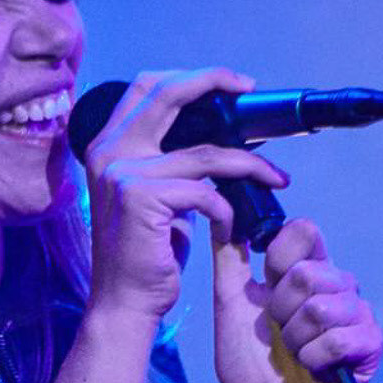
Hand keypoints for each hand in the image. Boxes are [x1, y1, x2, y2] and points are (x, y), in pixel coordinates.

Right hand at [83, 69, 289, 329]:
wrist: (124, 304)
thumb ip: (172, 162)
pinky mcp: (141, 198)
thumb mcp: (156, 197)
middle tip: (251, 92)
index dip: (192, 78)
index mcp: (108, 145)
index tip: (231, 86)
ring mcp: (123, 173)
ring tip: (274, 178)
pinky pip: (205, 192)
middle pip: (169, 94)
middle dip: (216, 83)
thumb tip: (220, 136)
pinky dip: (226, 210)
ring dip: (249, 163)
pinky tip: (229, 228)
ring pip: (205, 152)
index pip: (148, 87)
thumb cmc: (146, 255)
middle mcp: (109, 151)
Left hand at [212, 216, 382, 382]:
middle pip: (310, 272)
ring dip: (295, 338)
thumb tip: (221, 212)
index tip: (267, 287)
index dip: (279, 258)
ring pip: (322, 308)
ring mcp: (356, 315)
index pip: (305, 231)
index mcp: (308, 271)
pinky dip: (315, 358)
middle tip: (279, 333)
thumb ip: (229, 255)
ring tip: (295, 353)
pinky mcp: (369, 345)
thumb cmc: (246, 360)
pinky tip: (313, 368)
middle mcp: (336, 287)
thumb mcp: (229, 301)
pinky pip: (340, 338)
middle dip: (281, 310)